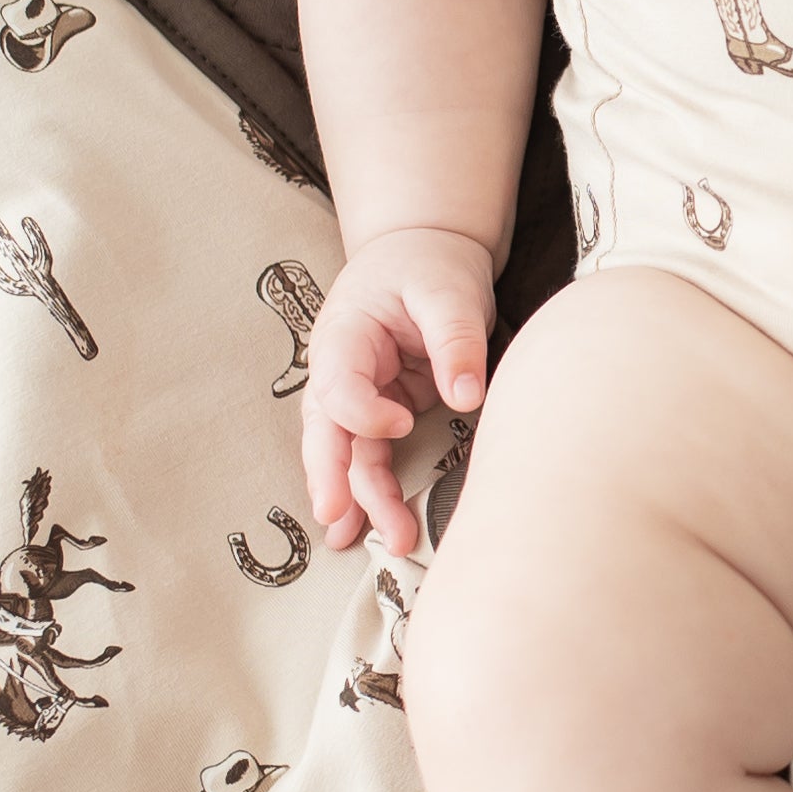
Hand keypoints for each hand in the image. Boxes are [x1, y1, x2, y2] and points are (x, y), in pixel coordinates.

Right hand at [301, 225, 493, 559]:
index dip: (364, 413)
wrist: (424, 251)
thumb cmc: (430, 264)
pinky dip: (369, 491)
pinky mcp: (379, 410)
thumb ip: (455, 340)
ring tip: (389, 540)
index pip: (337, 386)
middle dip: (333, 478)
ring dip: (360, 498)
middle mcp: (339, 370)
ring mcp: (357, 394)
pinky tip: (369, 530)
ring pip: (346, 452)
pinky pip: (367, 455)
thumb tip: (467, 398)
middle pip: (325, 430)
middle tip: (340, 521)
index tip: (403, 423)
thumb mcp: (448, 291)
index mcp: (345, 334)